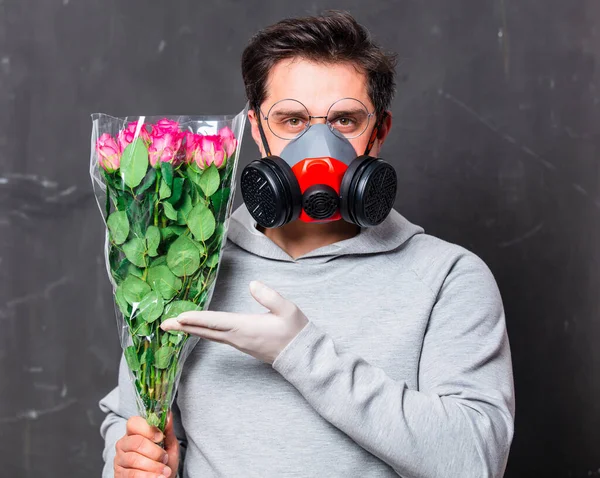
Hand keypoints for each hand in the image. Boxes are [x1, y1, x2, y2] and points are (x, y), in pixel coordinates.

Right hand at [114, 413, 178, 477]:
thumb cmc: (164, 461)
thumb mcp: (169, 445)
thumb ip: (168, 430)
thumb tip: (169, 415)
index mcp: (134, 432)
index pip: (134, 423)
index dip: (148, 429)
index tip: (160, 437)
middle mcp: (124, 444)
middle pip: (136, 442)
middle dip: (154, 452)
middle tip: (165, 458)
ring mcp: (119, 460)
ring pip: (134, 459)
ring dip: (153, 466)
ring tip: (165, 471)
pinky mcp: (119, 475)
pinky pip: (132, 474)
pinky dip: (148, 476)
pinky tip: (158, 477)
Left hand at [161, 281, 308, 363]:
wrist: (300, 355)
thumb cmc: (294, 331)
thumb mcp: (288, 310)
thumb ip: (270, 296)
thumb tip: (253, 284)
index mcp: (246, 328)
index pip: (216, 322)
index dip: (197, 319)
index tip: (179, 317)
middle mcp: (238, 338)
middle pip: (206, 332)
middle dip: (184, 327)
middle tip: (163, 323)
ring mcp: (238, 343)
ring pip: (210, 335)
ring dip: (191, 329)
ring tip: (175, 324)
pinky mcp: (241, 344)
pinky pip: (216, 337)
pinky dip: (203, 332)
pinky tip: (197, 328)